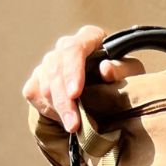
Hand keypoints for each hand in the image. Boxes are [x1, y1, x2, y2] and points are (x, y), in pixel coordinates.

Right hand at [21, 24, 144, 132]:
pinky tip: (62, 119)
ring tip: (72, 127)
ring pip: (43, 83)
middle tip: (73, 124)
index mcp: (89, 38)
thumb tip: (106, 69)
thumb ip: (123, 69)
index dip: (72, 71)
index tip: (75, 94)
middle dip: (63, 100)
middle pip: (55, 70)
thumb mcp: (132, 74)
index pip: (74, 48)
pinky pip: (34, 93)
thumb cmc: (123, 78)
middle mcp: (65, 47)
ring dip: (57, 109)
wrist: (110, 92)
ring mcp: (49, 62)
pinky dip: (47, 109)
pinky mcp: (38, 78)